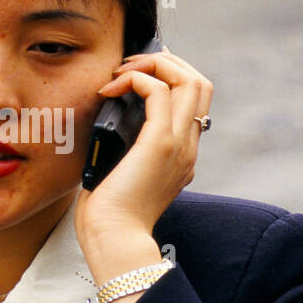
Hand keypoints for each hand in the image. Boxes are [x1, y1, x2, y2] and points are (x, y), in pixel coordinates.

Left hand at [74, 45, 212, 254]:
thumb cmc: (109, 217)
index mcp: (181, 155)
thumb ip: (124, 151)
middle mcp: (187, 147)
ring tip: (121, 71)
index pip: (194, 101)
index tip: (137, 72)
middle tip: (128, 66)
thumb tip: (104, 128)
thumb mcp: (121, 175)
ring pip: (189, 79)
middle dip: (166, 61)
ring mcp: (178, 144)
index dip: (170, 76)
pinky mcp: (160, 143)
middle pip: (199, 82)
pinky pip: (158, 91)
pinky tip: (111, 88)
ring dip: (154, 63)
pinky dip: (135, 79)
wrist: (114, 240)